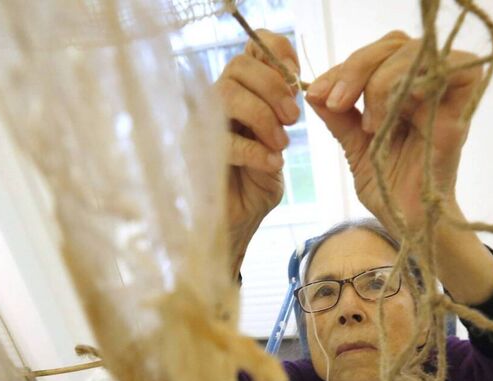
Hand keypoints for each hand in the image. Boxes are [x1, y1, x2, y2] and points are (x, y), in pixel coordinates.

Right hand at [215, 30, 300, 273]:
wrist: (239, 223)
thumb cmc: (258, 181)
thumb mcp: (279, 140)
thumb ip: (285, 111)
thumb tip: (297, 84)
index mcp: (240, 90)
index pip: (252, 46)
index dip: (277, 51)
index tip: (297, 77)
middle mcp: (216, 100)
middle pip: (238, 65)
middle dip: (273, 88)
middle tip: (293, 119)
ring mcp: (200, 124)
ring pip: (227, 94)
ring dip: (262, 117)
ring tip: (280, 145)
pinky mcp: (194, 152)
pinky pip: (224, 139)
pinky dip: (255, 151)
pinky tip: (271, 165)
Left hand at [305, 32, 482, 237]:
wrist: (409, 226)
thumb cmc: (389, 190)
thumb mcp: (355, 148)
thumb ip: (339, 118)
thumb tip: (312, 90)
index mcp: (401, 92)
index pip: (376, 53)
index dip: (344, 66)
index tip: (318, 95)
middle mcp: (425, 88)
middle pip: (394, 43)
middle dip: (356, 67)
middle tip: (336, 102)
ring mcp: (444, 98)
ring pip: (417, 50)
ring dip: (381, 80)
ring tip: (369, 123)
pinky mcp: (459, 113)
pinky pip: (457, 69)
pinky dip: (417, 81)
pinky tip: (394, 114)